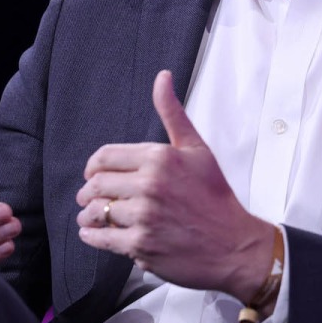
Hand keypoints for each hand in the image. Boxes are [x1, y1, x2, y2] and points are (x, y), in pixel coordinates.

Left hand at [76, 70, 275, 303]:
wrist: (233, 244)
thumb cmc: (215, 196)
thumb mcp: (197, 149)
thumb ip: (173, 113)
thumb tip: (162, 77)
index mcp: (159, 158)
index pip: (104, 157)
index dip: (93, 166)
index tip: (93, 174)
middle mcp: (149, 185)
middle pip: (95, 184)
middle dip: (88, 191)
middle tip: (89, 197)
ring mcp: (144, 216)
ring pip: (95, 212)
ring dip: (88, 215)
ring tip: (91, 217)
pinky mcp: (140, 245)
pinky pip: (100, 238)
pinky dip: (92, 236)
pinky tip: (95, 233)